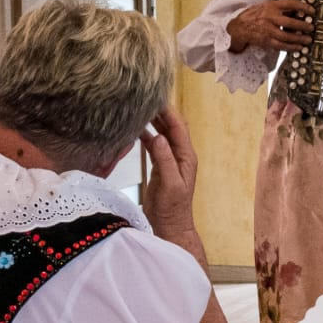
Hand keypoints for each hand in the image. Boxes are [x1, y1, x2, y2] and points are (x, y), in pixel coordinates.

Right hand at [140, 107, 204, 262]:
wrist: (170, 226)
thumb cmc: (172, 208)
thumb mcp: (169, 184)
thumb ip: (165, 161)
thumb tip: (159, 138)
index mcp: (186, 157)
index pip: (178, 127)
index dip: (168, 111)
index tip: (156, 97)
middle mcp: (180, 155)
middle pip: (171, 127)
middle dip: (160, 112)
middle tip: (145, 97)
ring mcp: (170, 160)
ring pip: (162, 134)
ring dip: (153, 121)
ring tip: (139, 108)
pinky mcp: (160, 166)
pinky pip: (154, 145)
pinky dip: (147, 135)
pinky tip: (136, 128)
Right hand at [227, 0, 314, 53]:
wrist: (239, 27)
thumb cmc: (255, 15)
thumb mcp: (267, 6)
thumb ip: (281, 8)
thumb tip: (298, 10)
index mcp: (271, 6)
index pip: (290, 3)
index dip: (302, 7)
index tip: (311, 10)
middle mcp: (270, 17)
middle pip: (290, 22)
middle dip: (303, 25)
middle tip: (311, 27)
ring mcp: (267, 30)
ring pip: (287, 36)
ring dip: (299, 39)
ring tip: (308, 40)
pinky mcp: (266, 41)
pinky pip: (281, 45)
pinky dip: (291, 47)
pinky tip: (298, 47)